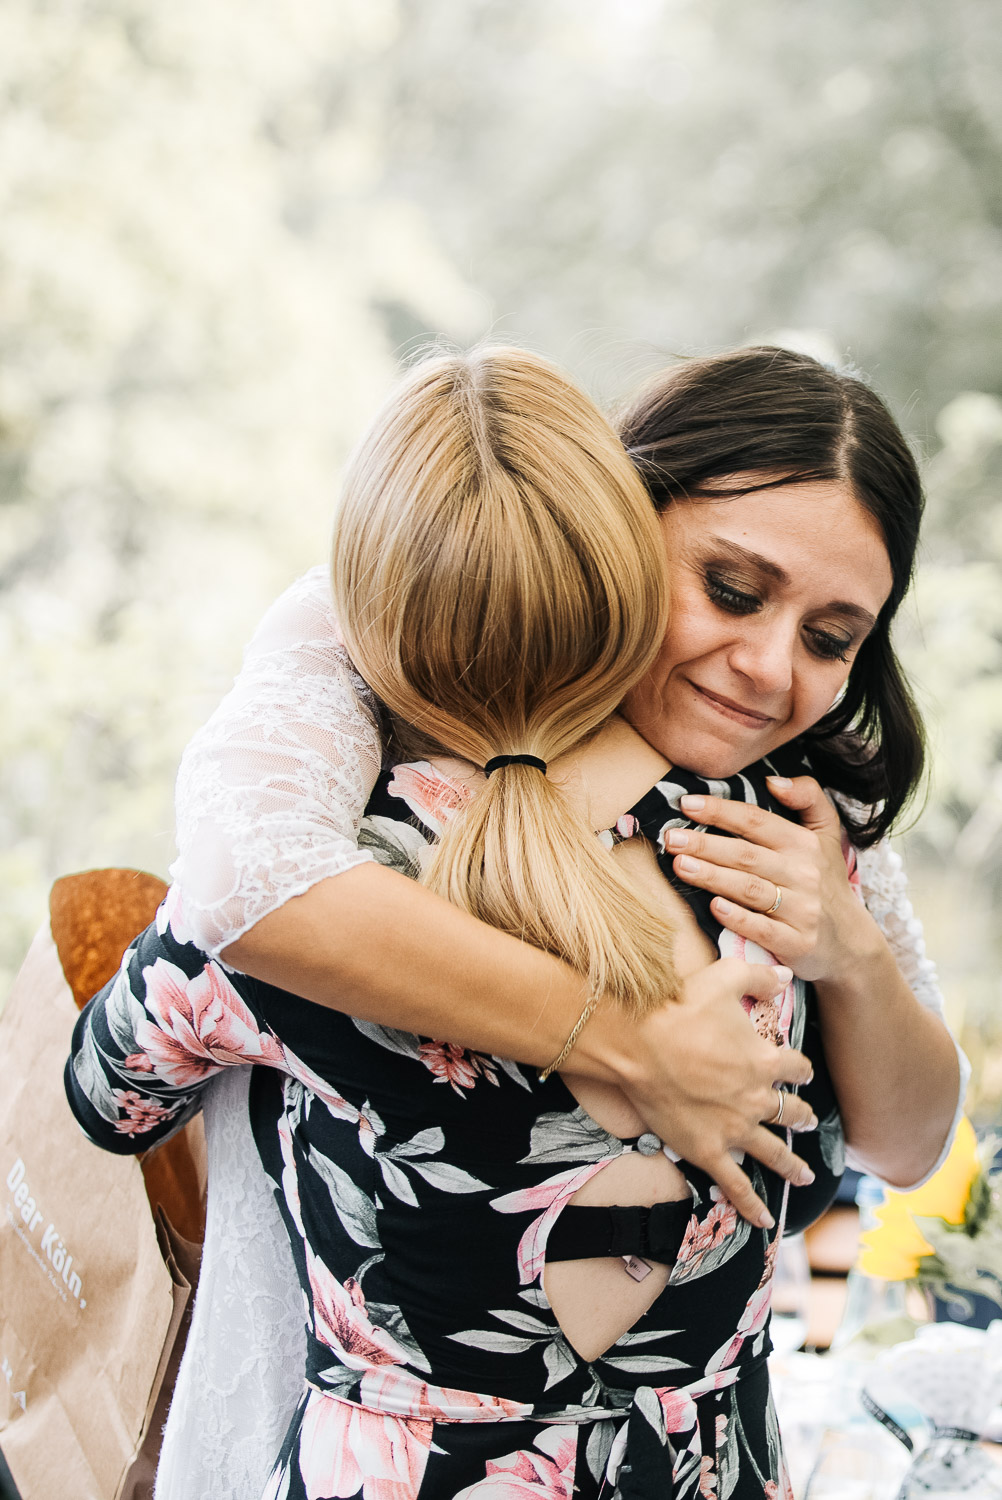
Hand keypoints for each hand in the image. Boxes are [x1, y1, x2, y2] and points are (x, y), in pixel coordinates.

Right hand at [600, 958, 816, 1227]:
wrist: (636, 1041)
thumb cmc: (678, 1006)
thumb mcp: (724, 977)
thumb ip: (758, 977)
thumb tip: (784, 977)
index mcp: (764, 1060)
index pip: (796, 1068)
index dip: (800, 1069)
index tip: (801, 1071)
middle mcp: (755, 1099)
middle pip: (790, 1112)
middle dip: (801, 1115)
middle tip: (806, 1119)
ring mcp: (733, 1129)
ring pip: (773, 1152)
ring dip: (791, 1164)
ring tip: (805, 1174)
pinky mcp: (706, 1149)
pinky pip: (735, 1184)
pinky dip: (751, 1204)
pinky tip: (765, 1220)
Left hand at [667, 777, 879, 983]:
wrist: (851, 941)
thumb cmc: (824, 881)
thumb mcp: (826, 834)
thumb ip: (808, 797)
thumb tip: (773, 781)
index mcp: (804, 844)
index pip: (756, 821)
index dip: (720, 811)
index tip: (686, 804)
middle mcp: (803, 874)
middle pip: (746, 855)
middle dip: (705, 844)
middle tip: (672, 839)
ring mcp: (801, 910)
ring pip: (749, 889)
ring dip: (712, 876)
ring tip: (680, 865)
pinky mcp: (797, 943)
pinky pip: (763, 929)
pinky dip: (738, 918)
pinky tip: (713, 907)